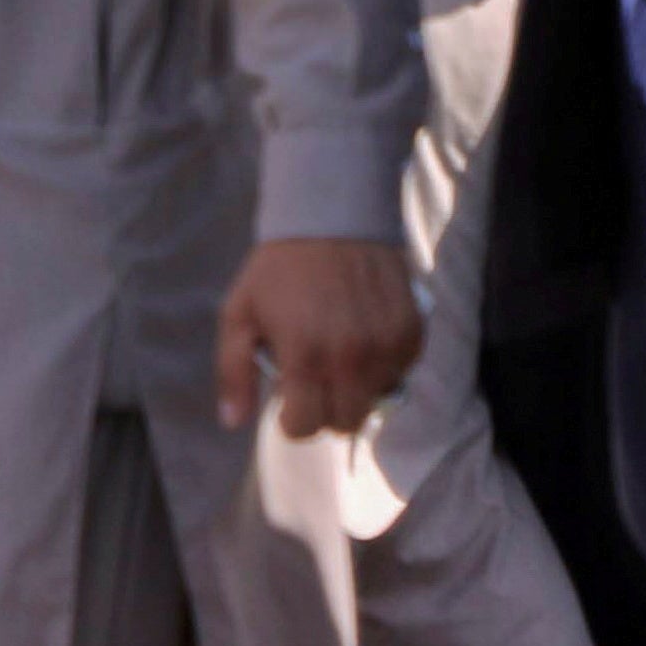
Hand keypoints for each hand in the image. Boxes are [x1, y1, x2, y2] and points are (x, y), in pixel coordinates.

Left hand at [216, 236, 419, 437]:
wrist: (332, 219)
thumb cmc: (278, 271)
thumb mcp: (239, 315)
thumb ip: (233, 372)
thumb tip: (233, 422)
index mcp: (304, 357)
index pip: (306, 426)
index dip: (294, 422)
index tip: (291, 405)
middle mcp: (350, 357)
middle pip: (346, 422)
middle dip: (327, 410)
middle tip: (316, 383)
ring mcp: (386, 346)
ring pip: (376, 400)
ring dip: (357, 389)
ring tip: (339, 357)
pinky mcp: (411, 331)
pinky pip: (401, 372)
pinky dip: (384, 365)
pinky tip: (364, 339)